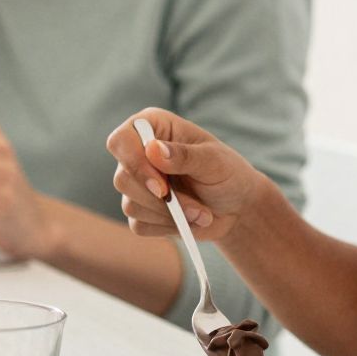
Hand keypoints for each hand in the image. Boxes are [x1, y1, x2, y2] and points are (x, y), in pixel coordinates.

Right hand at [105, 108, 265, 242]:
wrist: (235, 206)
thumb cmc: (227, 174)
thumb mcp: (215, 161)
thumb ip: (185, 155)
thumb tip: (153, 150)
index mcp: (153, 127)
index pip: (121, 141)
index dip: (134, 163)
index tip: (161, 186)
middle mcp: (138, 153)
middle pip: (123, 178)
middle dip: (159, 199)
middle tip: (193, 207)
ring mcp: (136, 183)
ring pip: (130, 205)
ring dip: (170, 216)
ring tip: (200, 213)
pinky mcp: (140, 210)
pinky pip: (139, 225)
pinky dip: (166, 227)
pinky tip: (187, 221)